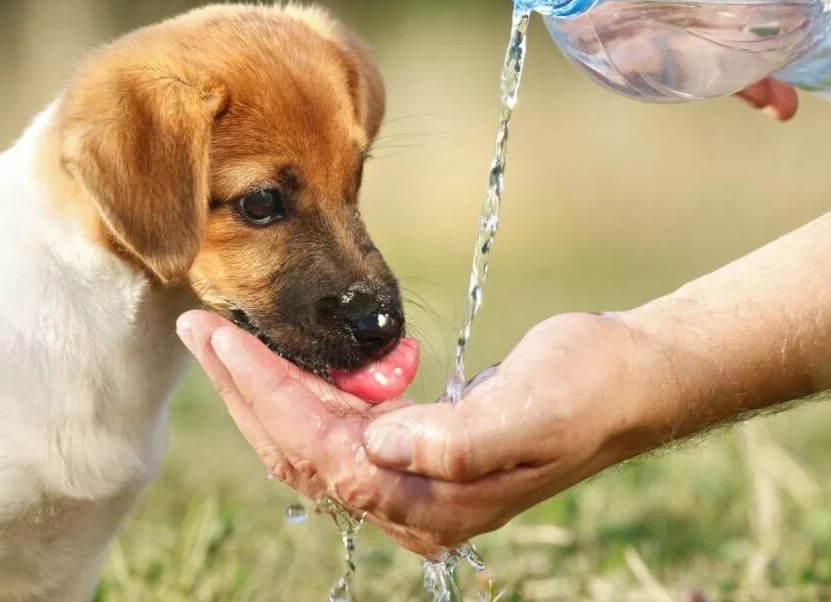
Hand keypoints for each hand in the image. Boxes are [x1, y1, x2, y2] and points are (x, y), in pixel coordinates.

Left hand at [176, 310, 641, 551]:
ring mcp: (414, 479)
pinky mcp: (417, 450)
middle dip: (245, 390)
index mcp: (436, 501)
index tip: (224, 339)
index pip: (327, 453)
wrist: (630, 380)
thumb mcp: (538, 409)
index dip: (269, 395)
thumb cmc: (591, 387)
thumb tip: (383, 445)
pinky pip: (336, 428)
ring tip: (221, 338)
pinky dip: (299, 390)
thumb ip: (461, 441)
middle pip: (302, 453)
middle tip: (199, 328)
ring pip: (310, 442)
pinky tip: (280, 359)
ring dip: (262, 388)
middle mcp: (415, 501)